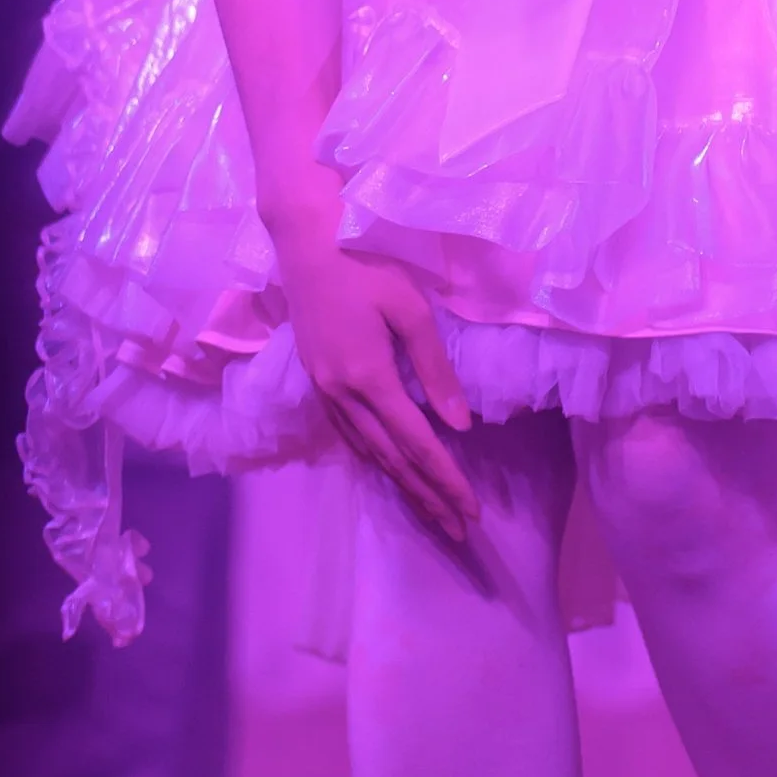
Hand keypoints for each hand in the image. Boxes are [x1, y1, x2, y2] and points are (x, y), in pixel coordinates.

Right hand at [266, 185, 478, 538]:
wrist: (305, 246)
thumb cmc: (365, 266)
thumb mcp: (410, 308)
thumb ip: (435, 367)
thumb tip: (459, 423)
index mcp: (369, 377)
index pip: (417, 442)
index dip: (446, 479)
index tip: (471, 510)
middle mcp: (343, 395)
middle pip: (392, 460)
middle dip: (428, 497)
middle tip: (459, 530)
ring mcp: (325, 392)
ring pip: (368, 454)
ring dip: (403, 487)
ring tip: (432, 514)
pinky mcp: (318, 384)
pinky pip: (350, 437)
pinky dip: (375, 462)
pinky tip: (390, 472)